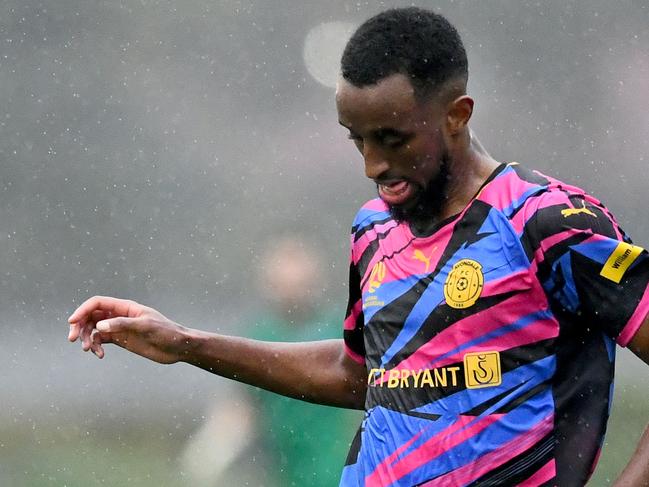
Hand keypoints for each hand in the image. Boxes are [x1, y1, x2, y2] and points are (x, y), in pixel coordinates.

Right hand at [68, 296, 188, 363]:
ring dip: (86, 338)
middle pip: (92, 316)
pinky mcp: (121, 340)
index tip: (72, 322)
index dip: (82, 310)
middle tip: (72, 340)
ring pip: (94, 329)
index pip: (98, 303)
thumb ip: (122, 325)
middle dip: (79, 326)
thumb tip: (99, 326)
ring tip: (88, 350)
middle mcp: (120, 316)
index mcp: (126, 307)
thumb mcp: (145, 327)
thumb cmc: (166, 332)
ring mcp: (119, 328)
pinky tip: (100, 355)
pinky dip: (96, 346)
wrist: (177, 347)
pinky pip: (101, 340)